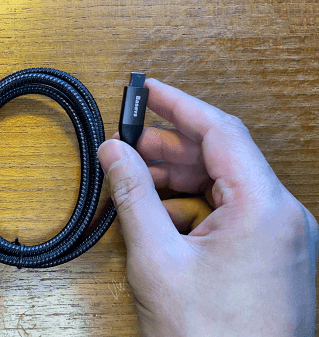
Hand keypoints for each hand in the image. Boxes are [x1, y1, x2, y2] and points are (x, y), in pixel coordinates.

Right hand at [98, 79, 317, 335]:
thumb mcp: (157, 259)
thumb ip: (132, 196)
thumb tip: (113, 153)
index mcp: (264, 208)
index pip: (220, 131)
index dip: (178, 105)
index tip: (148, 90)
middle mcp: (283, 217)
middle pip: (223, 156)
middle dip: (171, 145)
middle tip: (128, 142)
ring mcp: (280, 236)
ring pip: (225, 184)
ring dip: (180, 177)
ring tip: (137, 179)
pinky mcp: (271, 253)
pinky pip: (231, 212)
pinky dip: (195, 205)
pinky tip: (161, 215)